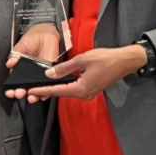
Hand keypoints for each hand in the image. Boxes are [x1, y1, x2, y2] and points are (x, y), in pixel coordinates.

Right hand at [5, 23, 59, 102]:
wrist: (46, 34)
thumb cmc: (32, 40)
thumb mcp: (22, 45)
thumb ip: (15, 54)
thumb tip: (9, 63)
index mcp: (19, 70)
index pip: (14, 83)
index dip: (11, 89)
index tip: (9, 92)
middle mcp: (29, 76)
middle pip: (24, 89)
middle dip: (21, 93)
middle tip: (19, 94)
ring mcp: (40, 77)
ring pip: (36, 91)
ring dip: (33, 96)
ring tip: (30, 98)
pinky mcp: (51, 75)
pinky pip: (49, 86)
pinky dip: (46, 92)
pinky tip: (42, 95)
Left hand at [26, 45, 147, 101]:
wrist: (124, 61)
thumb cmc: (105, 59)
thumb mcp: (82, 60)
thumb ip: (65, 68)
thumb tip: (49, 74)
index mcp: (81, 89)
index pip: (57, 90)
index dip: (43, 90)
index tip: (31, 91)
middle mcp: (84, 95)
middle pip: (61, 93)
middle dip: (46, 92)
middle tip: (31, 91)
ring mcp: (88, 94)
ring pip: (68, 92)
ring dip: (55, 89)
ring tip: (41, 88)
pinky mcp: (91, 90)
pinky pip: (74, 89)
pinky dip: (64, 86)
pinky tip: (57, 83)